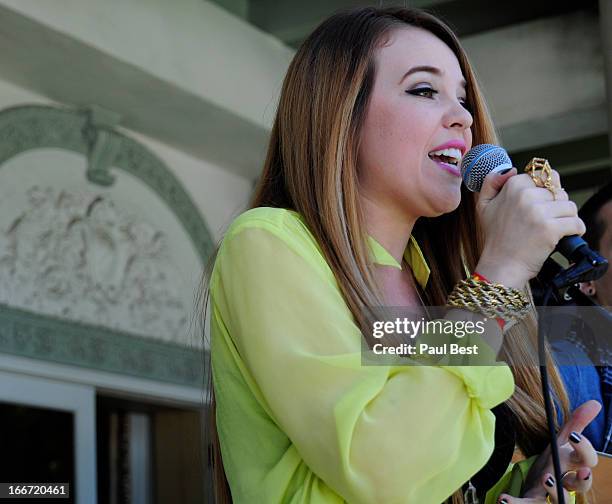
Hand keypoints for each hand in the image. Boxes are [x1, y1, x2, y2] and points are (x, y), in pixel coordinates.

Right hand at [474, 168, 584, 288]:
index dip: (547, 192)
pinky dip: (575, 231)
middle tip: (545, 221)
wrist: (500, 265)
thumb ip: (491, 183)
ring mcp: (538, 212)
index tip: (539, 207)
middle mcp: (525, 195)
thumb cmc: (495, 237)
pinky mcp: (550, 228)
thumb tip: (511, 169)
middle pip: (560, 191)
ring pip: (570, 206)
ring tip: (554, 229)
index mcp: (513, 185)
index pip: (545, 176)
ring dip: (566, 219)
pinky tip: (563, 237)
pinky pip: (576, 223)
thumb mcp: (483, 206)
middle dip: (557, 206)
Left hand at [497, 400, 600, 502]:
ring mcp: (549, 494)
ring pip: (559, 499)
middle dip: (581, 480)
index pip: (587, 460)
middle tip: (580, 472)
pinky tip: (504, 500)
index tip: (576, 437)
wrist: (536, 484)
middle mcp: (565, 482)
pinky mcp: (532, 502)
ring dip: (554, 491)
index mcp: (572, 465)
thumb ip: (576, 424)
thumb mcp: (561, 442)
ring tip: (545, 479)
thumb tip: (596, 403)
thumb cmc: (553, 462)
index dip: (584, 450)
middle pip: (580, 485)